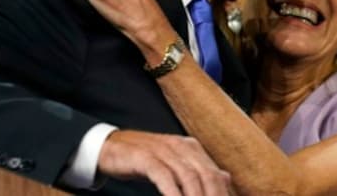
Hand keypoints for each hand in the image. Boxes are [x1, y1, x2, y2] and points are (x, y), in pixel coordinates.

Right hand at [98, 130, 231, 195]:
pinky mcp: (145, 157)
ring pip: (188, 176)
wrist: (111, 147)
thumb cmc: (146, 160)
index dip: (222, 194)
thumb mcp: (175, 163)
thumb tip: (225, 177)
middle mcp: (180, 146)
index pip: (215, 174)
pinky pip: (163, 176)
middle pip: (206, 175)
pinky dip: (172, 193)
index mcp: (191, 147)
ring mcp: (163, 150)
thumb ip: (199, 170)